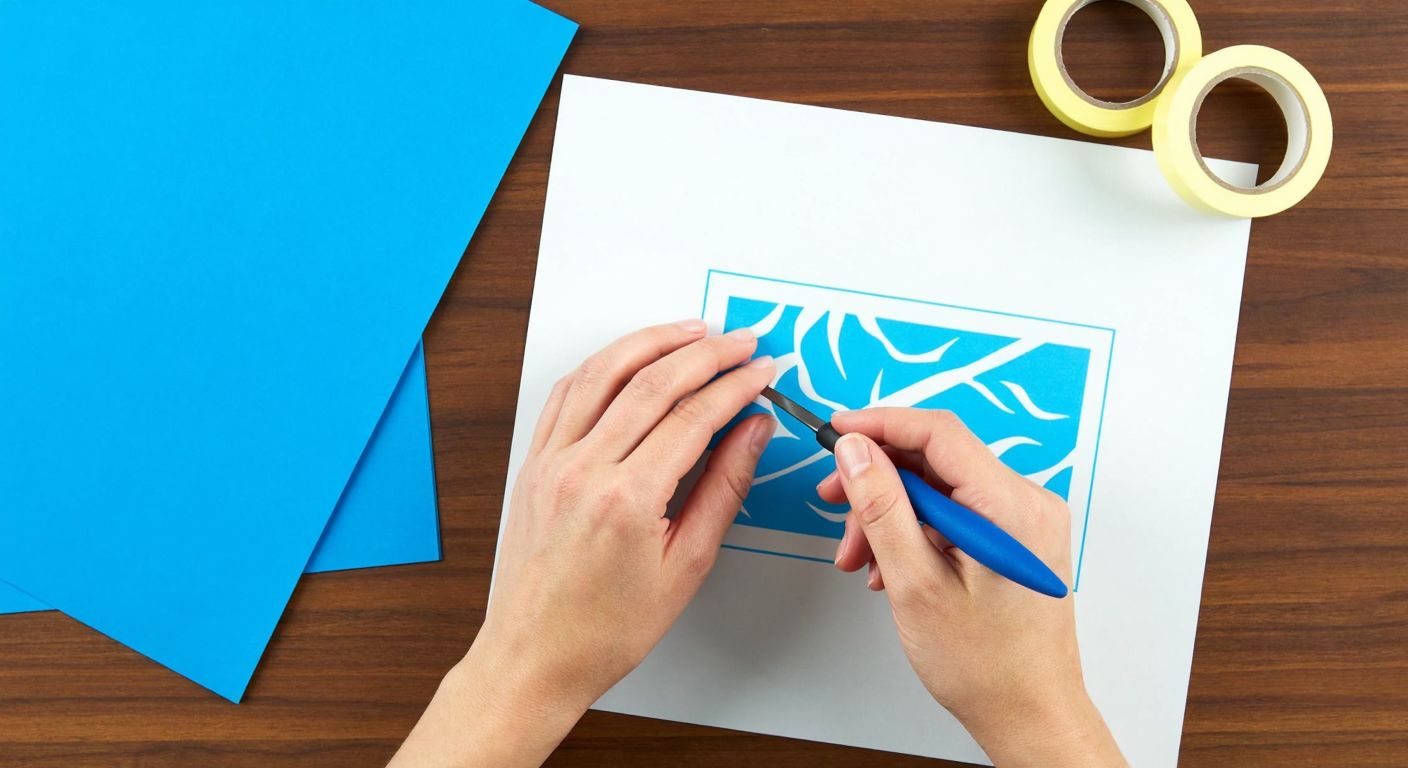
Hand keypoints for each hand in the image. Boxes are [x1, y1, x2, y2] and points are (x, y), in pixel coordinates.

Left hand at [390, 320, 774, 767]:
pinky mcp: (534, 462)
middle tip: (742, 341)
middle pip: (653, 382)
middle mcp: (583, 469)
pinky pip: (568, 393)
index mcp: (626, 499)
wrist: (534, 656)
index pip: (694, 416)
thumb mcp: (686, 566)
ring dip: (652, 342)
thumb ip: (723, 489)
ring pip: (604, 373)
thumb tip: (753, 431)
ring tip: (693, 330)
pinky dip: (603, 364)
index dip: (736, 385)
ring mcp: (552, 461)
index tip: (763, 369)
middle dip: (706, 353)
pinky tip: (630, 356)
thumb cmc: (606, 628)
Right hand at [817, 409, 1124, 767]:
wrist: (1030, 714)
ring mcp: (1023, 521)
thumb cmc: (985, 665)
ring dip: (891, 514)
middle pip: (936, 460)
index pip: (939, 433)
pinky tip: (889, 565)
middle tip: (833, 502)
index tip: (836, 431)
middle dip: (878, 482)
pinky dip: (916, 530)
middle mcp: (1026, 503)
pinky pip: (955, 512)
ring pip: (940, 488)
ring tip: (859, 558)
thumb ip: (882, 508)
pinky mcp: (1014, 538)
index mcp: (1011, 507)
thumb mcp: (915, 583)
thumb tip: (855, 450)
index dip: (880, 425)